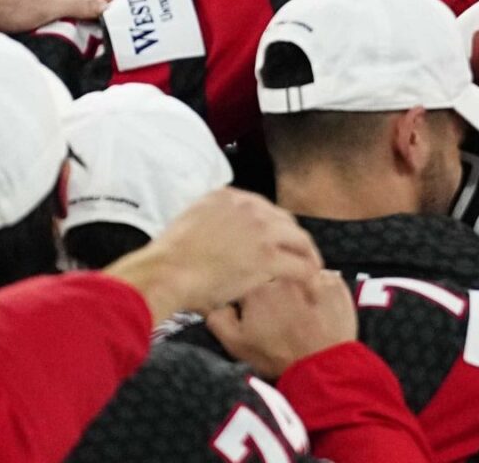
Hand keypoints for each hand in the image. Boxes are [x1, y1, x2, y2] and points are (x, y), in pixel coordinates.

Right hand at [104, 188, 322, 322]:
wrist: (166, 272)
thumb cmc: (168, 258)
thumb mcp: (190, 221)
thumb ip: (211, 220)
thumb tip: (217, 231)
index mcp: (229, 197)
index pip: (263, 209)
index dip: (273, 226)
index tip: (277, 239)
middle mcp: (249, 207)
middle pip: (285, 221)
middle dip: (293, 239)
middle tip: (300, 254)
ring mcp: (261, 231)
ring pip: (299, 240)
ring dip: (308, 254)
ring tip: (313, 267)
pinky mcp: (268, 257)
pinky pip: (300, 265)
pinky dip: (308, 273)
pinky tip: (310, 281)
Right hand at [206, 270, 357, 378]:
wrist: (321, 366)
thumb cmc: (277, 355)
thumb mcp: (236, 344)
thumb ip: (218, 318)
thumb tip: (217, 301)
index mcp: (256, 287)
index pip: (244, 281)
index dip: (248, 298)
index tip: (255, 312)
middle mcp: (283, 274)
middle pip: (272, 275)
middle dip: (273, 291)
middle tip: (280, 316)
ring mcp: (311, 275)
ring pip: (298, 275)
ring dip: (297, 289)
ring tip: (301, 314)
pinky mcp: (336, 283)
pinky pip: (322, 280)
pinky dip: (319, 291)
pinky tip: (318, 310)